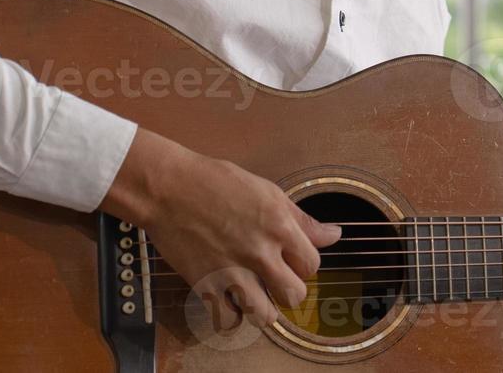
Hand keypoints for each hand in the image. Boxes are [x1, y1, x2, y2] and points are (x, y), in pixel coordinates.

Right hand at [101, 129, 341, 330]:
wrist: (168, 188)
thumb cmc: (216, 182)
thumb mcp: (268, 191)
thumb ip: (302, 219)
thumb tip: (334, 235)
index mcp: (279, 225)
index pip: (312, 264)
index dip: (304, 264)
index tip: (293, 260)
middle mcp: (260, 252)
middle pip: (295, 294)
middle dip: (290, 289)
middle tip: (277, 279)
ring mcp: (232, 271)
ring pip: (266, 315)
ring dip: (265, 308)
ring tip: (257, 295)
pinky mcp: (206, 285)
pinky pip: (229, 320)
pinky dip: (232, 316)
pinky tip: (231, 301)